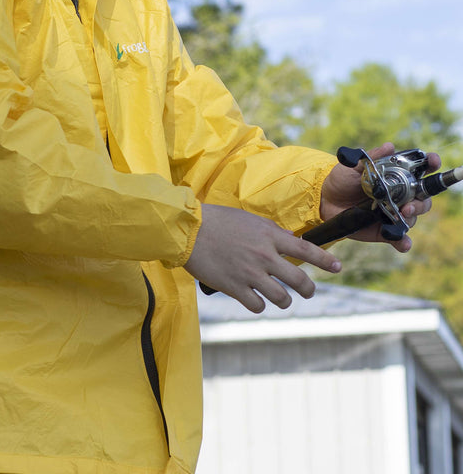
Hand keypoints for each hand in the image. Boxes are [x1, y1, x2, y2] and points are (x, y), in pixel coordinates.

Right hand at [184, 203, 341, 312]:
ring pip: (281, 298)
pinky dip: (258, 304)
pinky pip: (257, 305)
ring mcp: (250, 273)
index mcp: (269, 236)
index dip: (324, 260)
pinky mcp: (234, 287)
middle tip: (307, 292)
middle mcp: (264, 256)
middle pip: (299, 281)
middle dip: (308, 290)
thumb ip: (269, 232)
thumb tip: (286, 241)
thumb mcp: (248, 220)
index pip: (305, 249)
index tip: (337, 268)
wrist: (188, 230)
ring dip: (283, 300)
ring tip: (278, 297)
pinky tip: (253, 298)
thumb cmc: (216, 220)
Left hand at [319, 142, 439, 251]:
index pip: (420, 171)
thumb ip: (371, 157)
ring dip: (411, 217)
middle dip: (421, 202)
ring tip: (402, 214)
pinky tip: (400, 241)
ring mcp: (394, 214)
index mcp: (396, 177)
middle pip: (423, 199)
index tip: (433, 161)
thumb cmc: (341, 179)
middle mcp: (400, 196)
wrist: (324, 200)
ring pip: (413, 218)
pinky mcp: (385, 231)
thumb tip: (389, 146)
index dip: (431, 165)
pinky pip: (399, 239)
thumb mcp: (353, 165)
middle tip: (409, 204)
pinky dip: (402, 241)